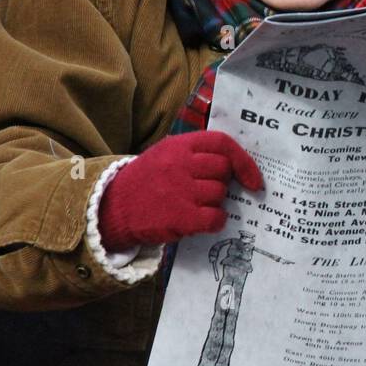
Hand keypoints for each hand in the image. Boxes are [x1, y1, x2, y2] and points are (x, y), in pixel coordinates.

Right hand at [97, 132, 263, 251]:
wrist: (112, 208)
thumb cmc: (147, 182)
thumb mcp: (166, 156)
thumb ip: (197, 155)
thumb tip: (238, 167)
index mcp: (178, 145)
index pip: (222, 143)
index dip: (244, 161)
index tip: (253, 179)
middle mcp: (179, 164)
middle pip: (224, 170)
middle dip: (222, 183)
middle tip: (206, 191)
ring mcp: (179, 190)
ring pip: (220, 194)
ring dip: (215, 203)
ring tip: (195, 206)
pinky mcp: (179, 216)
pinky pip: (215, 218)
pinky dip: (215, 222)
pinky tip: (202, 222)